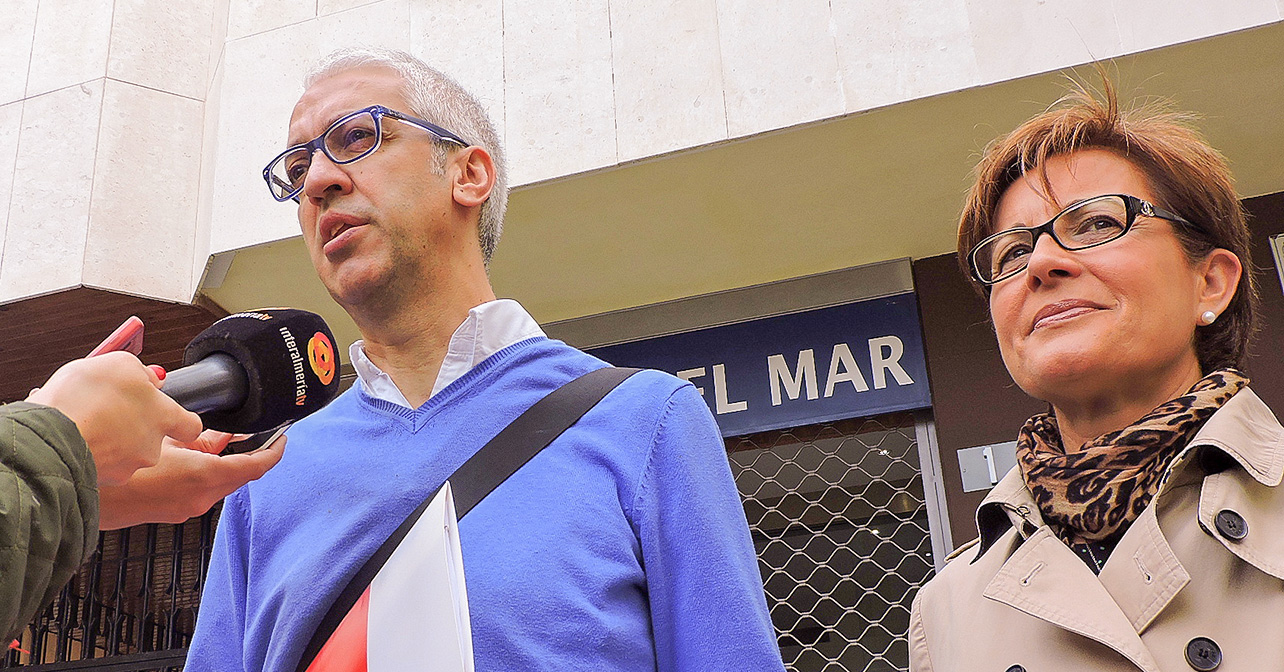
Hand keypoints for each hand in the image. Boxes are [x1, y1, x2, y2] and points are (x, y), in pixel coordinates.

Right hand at [27, 353, 202, 485]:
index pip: (191, 426)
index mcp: (164, 418)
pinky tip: (77, 438)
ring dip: (112, 439)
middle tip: (113, 409)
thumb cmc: (85, 400)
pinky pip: (102, 463)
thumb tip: (153, 379)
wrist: (48, 438)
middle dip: (136, 425)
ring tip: (89, 422)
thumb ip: (142, 373)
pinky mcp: (103, 479)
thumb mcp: (119, 365)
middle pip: (153, 437)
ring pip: (126, 452)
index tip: (174, 414)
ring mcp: (126, 467)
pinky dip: (93, 451)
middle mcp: (150, 447)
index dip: (181, 419)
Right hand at [97, 430, 285, 529]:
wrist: (88, 497)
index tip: (282, 438)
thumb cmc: (121, 467)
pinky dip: (208, 472)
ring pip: (221, 482)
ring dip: (227, 462)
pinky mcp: (175, 511)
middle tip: (255, 434)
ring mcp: (189, 508)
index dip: (274, 451)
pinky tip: (196, 456)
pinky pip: (203, 489)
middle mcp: (202, 497)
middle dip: (250, 454)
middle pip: (240, 475)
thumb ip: (196, 436)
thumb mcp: (164, 439)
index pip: (255, 467)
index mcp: (204, 476)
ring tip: (223, 438)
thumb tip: (215, 431)